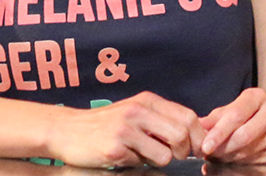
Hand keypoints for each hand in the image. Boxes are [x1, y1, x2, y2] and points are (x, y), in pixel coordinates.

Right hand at [47, 92, 202, 167]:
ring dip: (160, 161)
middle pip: (182, 135)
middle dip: (184, 152)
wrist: (67, 130)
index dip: (198, 136)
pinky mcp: (115, 148)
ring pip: (166, 155)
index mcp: (147, 100)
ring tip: (144, 155)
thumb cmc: (105, 124)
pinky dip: (138, 165)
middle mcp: (139, 111)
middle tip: (174, 156)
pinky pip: (142, 164)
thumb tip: (194, 135)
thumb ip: (160, 119)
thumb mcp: (134, 112)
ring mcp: (126, 129)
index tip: (196, 148)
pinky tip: (124, 157)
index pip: (188, 116)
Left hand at [198, 88, 265, 162]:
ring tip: (218, 155)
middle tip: (208, 154)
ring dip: (228, 157)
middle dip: (222, 148)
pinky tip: (232, 158)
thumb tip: (196, 126)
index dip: (219, 133)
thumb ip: (214, 118)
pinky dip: (239, 162)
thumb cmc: (249, 114)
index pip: (236, 115)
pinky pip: (254, 160)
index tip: (205, 145)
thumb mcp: (232, 109)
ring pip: (247, 151)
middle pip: (243, 136)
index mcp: (257, 97)